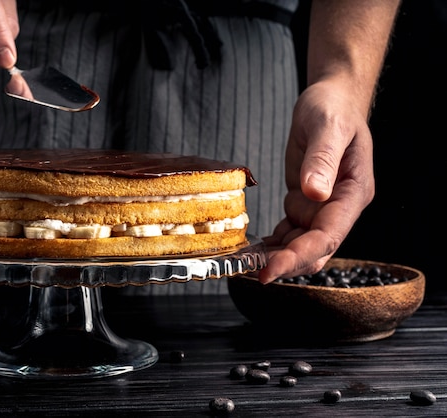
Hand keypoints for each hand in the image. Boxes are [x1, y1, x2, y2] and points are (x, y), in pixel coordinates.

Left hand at [258, 79, 375, 283]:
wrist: (330, 102)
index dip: (299, 256)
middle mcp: (339, 207)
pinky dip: (271, 244)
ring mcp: (322, 208)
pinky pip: (289, 233)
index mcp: (353, 193)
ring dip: (274, 258)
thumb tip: (315, 193)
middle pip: (314, 250)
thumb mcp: (328, 127)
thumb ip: (322, 159)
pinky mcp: (305, 204)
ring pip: (300, 246)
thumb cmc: (334, 109)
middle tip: (248, 272)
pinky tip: (250, 249)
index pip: (327, 236)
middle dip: (284, 264)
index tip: (271, 270)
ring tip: (242, 264)